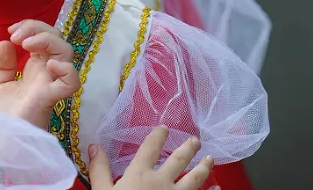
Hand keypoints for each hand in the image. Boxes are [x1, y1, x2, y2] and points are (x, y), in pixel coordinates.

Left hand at [0, 20, 79, 128]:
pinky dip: (66, 69)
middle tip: (16, 36)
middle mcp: (47, 74)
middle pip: (58, 39)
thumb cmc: (5, 119)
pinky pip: (71, 83)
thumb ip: (3, 65)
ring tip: (27, 44)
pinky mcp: (49, 99)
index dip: (32, 27)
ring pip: (67, 53)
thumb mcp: (0, 86)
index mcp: (36, 69)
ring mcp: (50, 85)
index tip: (11, 31)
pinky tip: (48, 64)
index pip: (45, 37)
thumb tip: (5, 42)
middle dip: (38, 29)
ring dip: (48, 40)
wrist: (1, 145)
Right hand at [88, 126, 216, 189]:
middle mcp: (161, 181)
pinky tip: (217, 187)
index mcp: (139, 174)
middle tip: (196, 140)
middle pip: (178, 160)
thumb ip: (100, 169)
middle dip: (188, 148)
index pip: (150, 148)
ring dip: (204, 167)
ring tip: (210, 158)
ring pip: (195, 178)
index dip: (157, 136)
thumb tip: (95, 146)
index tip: (164, 127)